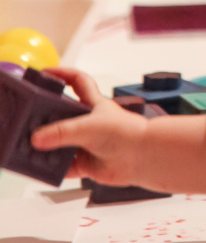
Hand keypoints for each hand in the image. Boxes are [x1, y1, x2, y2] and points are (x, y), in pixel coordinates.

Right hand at [31, 69, 147, 184]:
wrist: (143, 157)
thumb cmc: (126, 132)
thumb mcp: (90, 126)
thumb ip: (62, 132)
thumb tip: (37, 138)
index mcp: (93, 104)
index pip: (76, 81)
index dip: (62, 74)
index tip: (44, 72)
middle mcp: (88, 122)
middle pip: (60, 116)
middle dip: (44, 118)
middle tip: (26, 121)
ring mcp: (86, 143)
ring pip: (59, 144)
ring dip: (45, 147)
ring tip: (27, 148)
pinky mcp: (86, 164)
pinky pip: (64, 167)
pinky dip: (52, 169)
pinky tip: (41, 169)